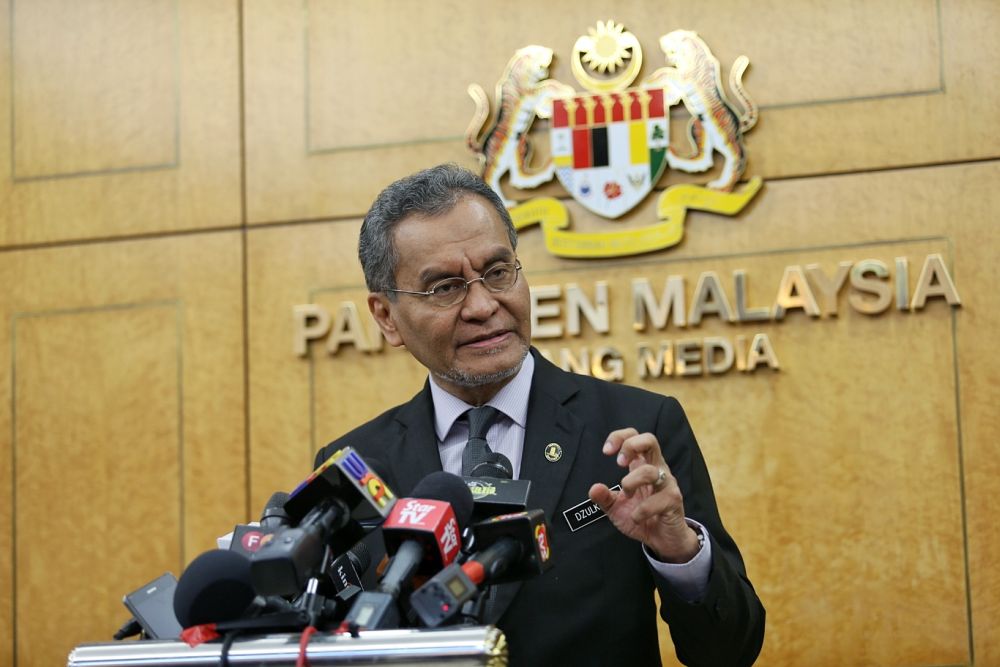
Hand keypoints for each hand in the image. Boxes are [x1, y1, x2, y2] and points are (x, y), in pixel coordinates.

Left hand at [588, 428, 700, 562]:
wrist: (662, 540)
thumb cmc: (641, 517)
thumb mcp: (616, 508)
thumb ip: (604, 498)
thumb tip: (593, 489)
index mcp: (642, 465)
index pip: (635, 437)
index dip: (620, 437)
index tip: (606, 451)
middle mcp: (656, 469)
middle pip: (650, 440)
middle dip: (631, 446)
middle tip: (619, 464)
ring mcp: (667, 484)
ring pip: (650, 471)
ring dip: (631, 482)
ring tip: (627, 496)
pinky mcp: (674, 500)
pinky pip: (658, 500)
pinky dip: (642, 511)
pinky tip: (637, 518)